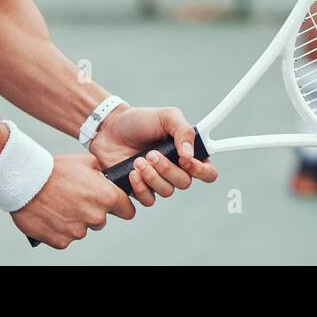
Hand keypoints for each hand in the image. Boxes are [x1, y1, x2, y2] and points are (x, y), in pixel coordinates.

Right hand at [11, 152, 134, 248]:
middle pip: (102, 220)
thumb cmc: (55, 170)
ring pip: (82, 229)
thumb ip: (102, 174)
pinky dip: (60, 229)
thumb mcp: (87, 161)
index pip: (127, 211)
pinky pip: (66, 237)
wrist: (26, 182)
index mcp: (106, 197)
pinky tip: (52, 214)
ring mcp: (77, 231)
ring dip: (75, 220)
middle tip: (75, 198)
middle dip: (92, 211)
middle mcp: (95, 217)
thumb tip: (107, 181)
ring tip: (60, 204)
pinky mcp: (61, 241)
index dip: (121, 207)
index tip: (115, 206)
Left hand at [87, 105, 217, 207]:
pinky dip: (140, 188)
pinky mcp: (140, 189)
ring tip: (138, 161)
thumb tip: (190, 155)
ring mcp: (158, 181)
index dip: (201, 170)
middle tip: (151, 154)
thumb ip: (184, 131)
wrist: (109, 128)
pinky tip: (131, 173)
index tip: (185, 160)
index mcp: (187, 152)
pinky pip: (148, 199)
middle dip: (168, 169)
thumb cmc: (140, 120)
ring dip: (152, 177)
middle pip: (185, 182)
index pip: (207, 171)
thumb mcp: (166, 116)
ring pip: (166, 192)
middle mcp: (176, 169)